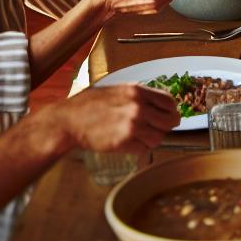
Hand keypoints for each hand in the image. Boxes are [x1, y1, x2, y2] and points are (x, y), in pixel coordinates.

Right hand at [45, 83, 176, 153]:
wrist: (69, 120)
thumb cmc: (91, 104)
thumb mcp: (118, 91)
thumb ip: (139, 96)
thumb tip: (160, 104)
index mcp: (137, 91)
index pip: (170, 102)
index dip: (171, 111)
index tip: (167, 116)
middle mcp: (138, 107)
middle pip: (170, 122)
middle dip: (165, 127)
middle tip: (157, 129)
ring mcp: (132, 125)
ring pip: (159, 138)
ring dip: (151, 139)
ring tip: (138, 136)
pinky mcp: (124, 142)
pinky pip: (144, 149)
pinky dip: (139, 148)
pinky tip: (128, 142)